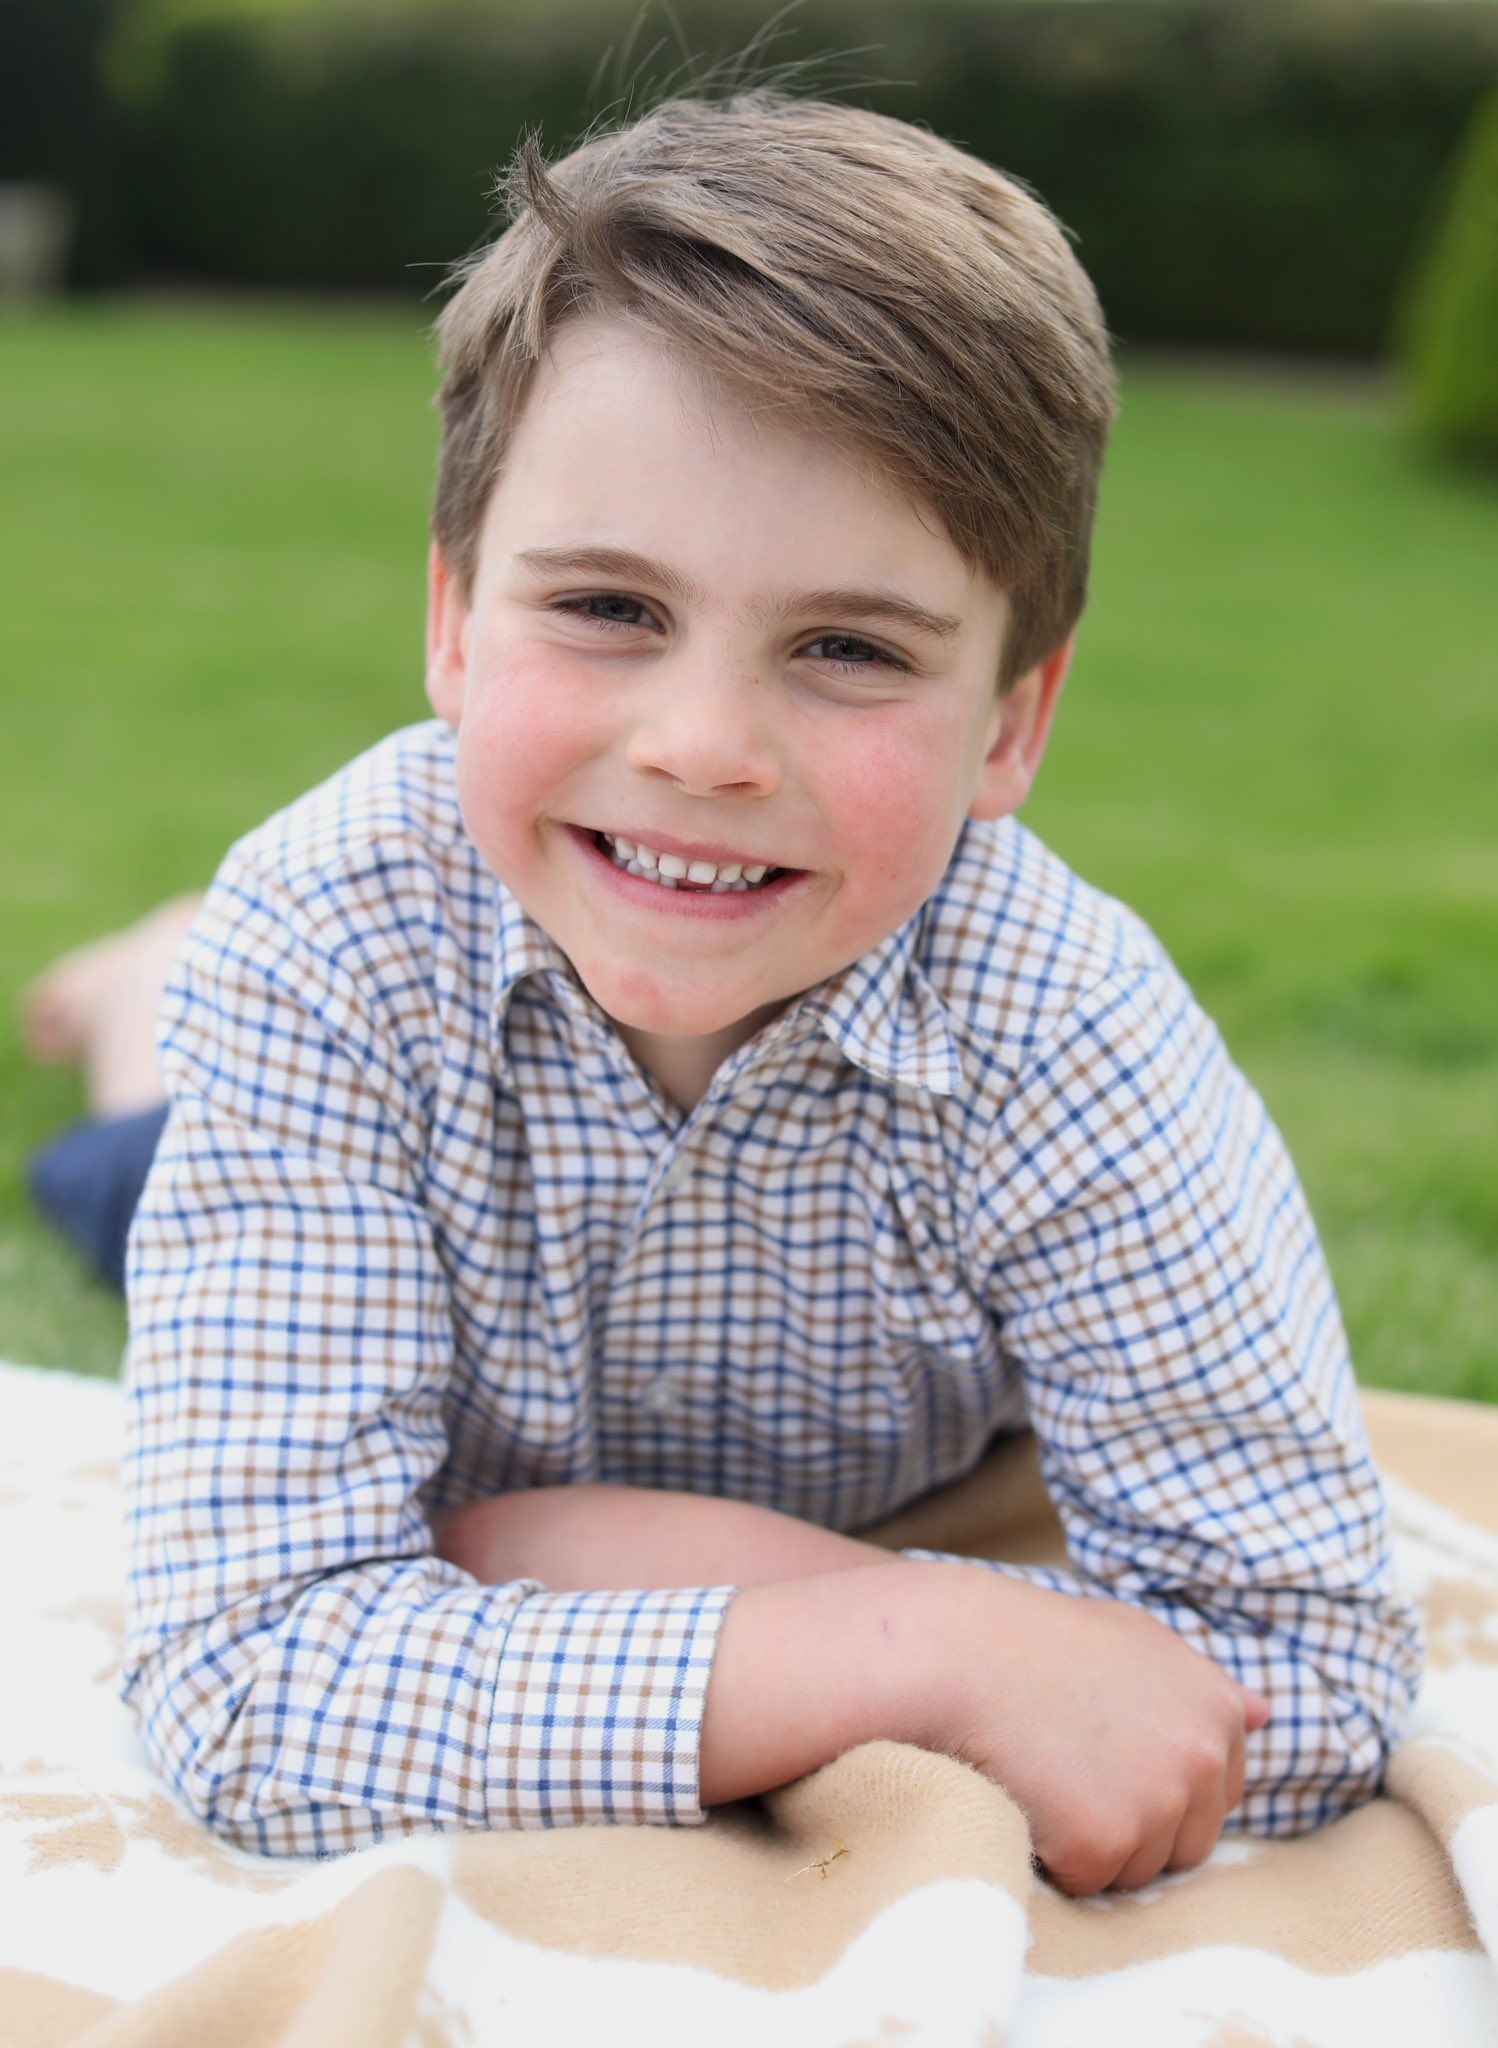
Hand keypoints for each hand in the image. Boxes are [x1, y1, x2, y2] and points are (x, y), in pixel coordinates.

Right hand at [936, 1573, 1270, 1896]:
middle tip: (1071, 1768)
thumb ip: (1203, 1682)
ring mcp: (1159, 1800)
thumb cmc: (1042, 1643)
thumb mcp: (1136, 1639)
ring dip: (1094, 1844)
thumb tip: (1268, 1717)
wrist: (963, 1653)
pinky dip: (1056, 1856)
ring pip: (1139, 1870)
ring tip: (1049, 1775)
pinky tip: (1030, 1797)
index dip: (1158, 1784)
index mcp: (1217, 1709)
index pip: (1218, 1794)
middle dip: (1133, 1824)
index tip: (1109, 1756)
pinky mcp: (1106, 1841)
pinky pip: (1090, 1882)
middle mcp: (1203, 1755)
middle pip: (1187, 1845)